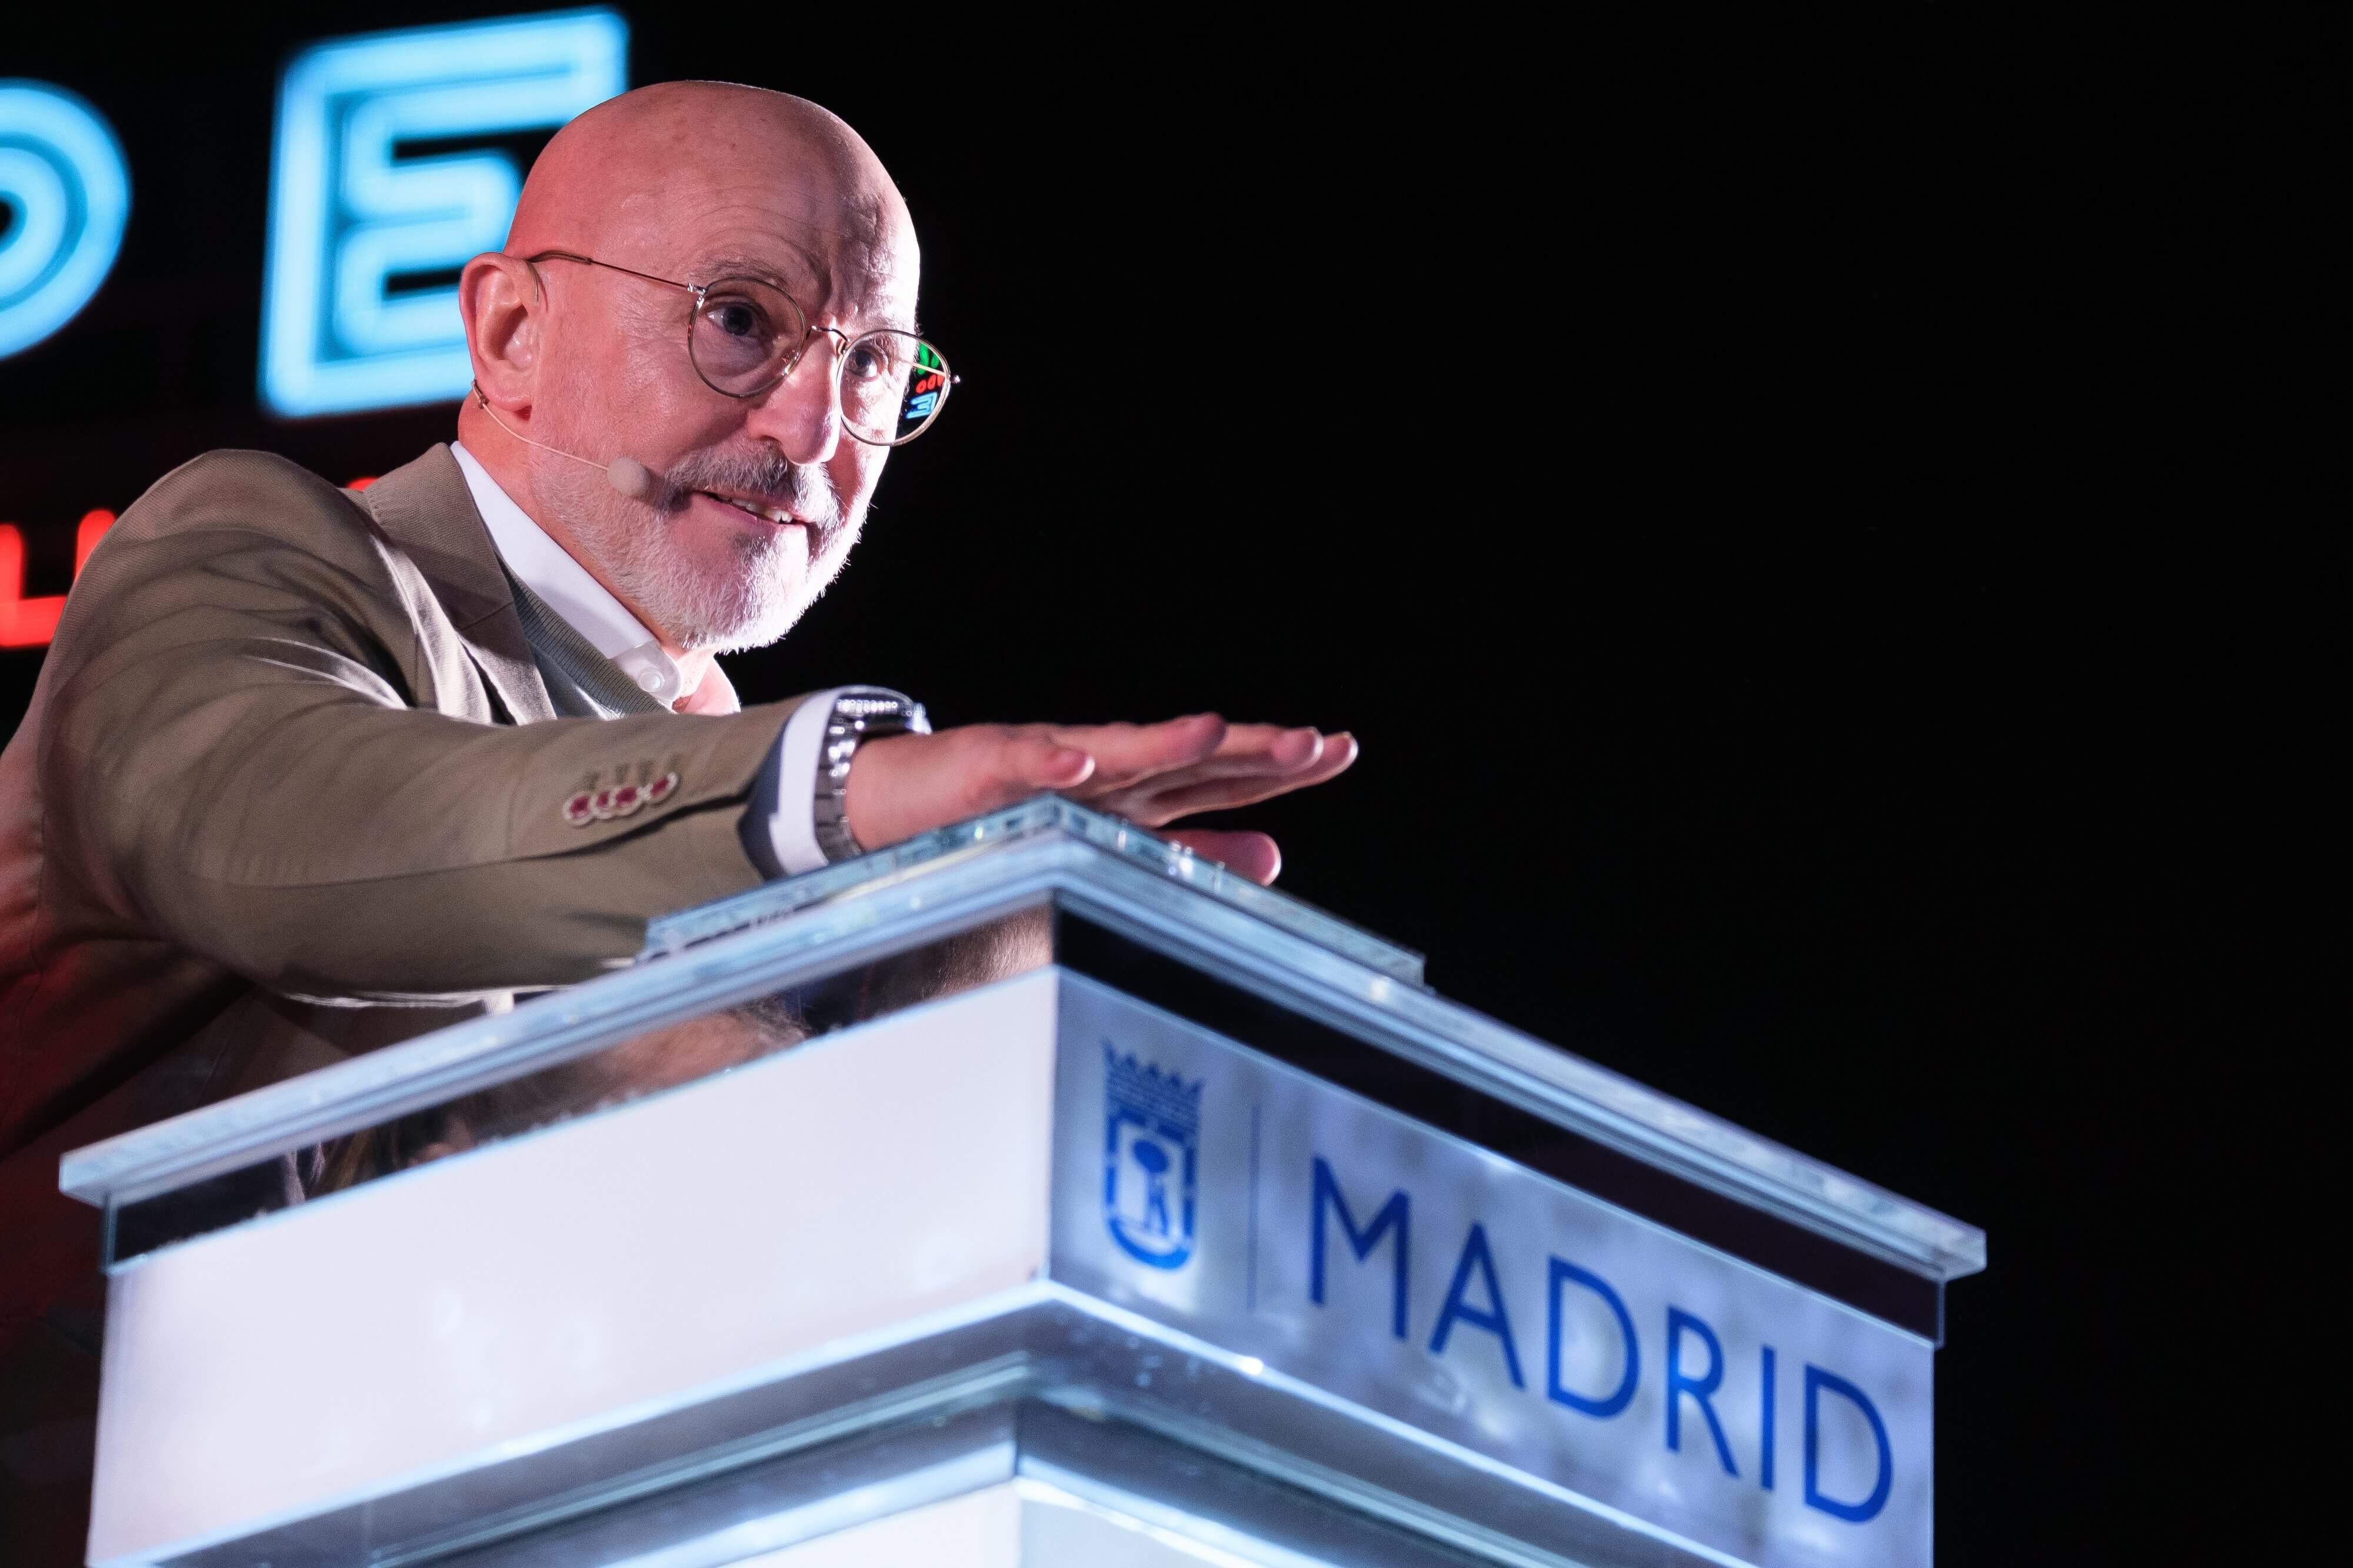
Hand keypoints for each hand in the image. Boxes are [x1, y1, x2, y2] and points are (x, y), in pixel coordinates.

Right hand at [843, 713, 1356, 884]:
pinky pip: (1026, 766)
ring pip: (1118, 752)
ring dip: (1164, 743)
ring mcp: (1055, 761)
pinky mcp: (993, 766)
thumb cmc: (1021, 813)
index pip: (1229, 773)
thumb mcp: (1121, 836)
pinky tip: (1079, 764)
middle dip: (1249, 749)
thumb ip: (1195, 849)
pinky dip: (1052, 764)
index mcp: (1148, 787)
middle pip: (1192, 757)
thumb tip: (1275, 856)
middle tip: (1311, 742)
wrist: (917, 796)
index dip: (1283, 763)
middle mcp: (1114, 766)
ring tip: (1213, 732)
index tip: (1341, 749)